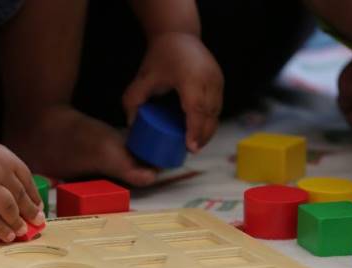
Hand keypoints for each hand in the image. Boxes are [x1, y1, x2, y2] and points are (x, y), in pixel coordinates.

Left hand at [123, 32, 223, 152]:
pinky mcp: (220, 82)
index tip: (190, 147)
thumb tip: (131, 125)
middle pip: (209, 115)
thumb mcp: (144, 78)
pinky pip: (217, 106)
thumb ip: (133, 100)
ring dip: (208, 130)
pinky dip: (210, 120)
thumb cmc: (160, 57)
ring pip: (216, 112)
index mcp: (190, 78)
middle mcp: (208, 79)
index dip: (195, 130)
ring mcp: (217, 80)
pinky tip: (201, 130)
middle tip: (191, 150)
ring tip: (195, 144)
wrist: (179, 34)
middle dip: (202, 136)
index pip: (196, 109)